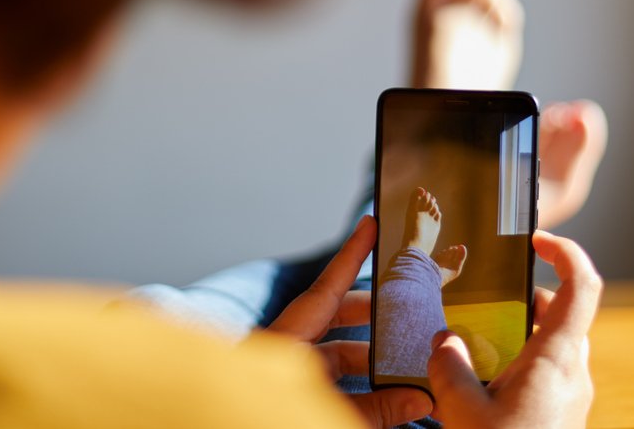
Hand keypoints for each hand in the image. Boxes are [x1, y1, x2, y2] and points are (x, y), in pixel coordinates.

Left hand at [265, 215, 432, 426]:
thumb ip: (373, 410)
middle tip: (411, 313)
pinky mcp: (284, 393)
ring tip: (409, 367)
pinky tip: (388, 398)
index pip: (325, 291)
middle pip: (335, 320)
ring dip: (371, 359)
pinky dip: (358, 386)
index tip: (371, 224)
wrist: (214, 425)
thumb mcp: (325, 416)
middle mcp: (284, 353)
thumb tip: (420, 397)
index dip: (350, 256)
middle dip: (375, 318)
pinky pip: (328, 381)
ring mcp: (283, 374)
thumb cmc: (257, 414)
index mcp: (284, 346)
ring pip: (335, 354)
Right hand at [426, 231, 601, 427]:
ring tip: (483, 347)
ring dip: (524, 334)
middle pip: (561, 314)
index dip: (566, 252)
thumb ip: (450, 369)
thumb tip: (444, 341)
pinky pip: (550, 375)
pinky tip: (489, 384)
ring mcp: (571, 396)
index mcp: (555, 360)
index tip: (538, 239)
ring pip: (555, 345)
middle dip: (527, 299)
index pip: (581, 287)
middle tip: (491, 305)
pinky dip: (524, 364)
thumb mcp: (464, 411)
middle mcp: (572, 374)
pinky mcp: (563, 415)